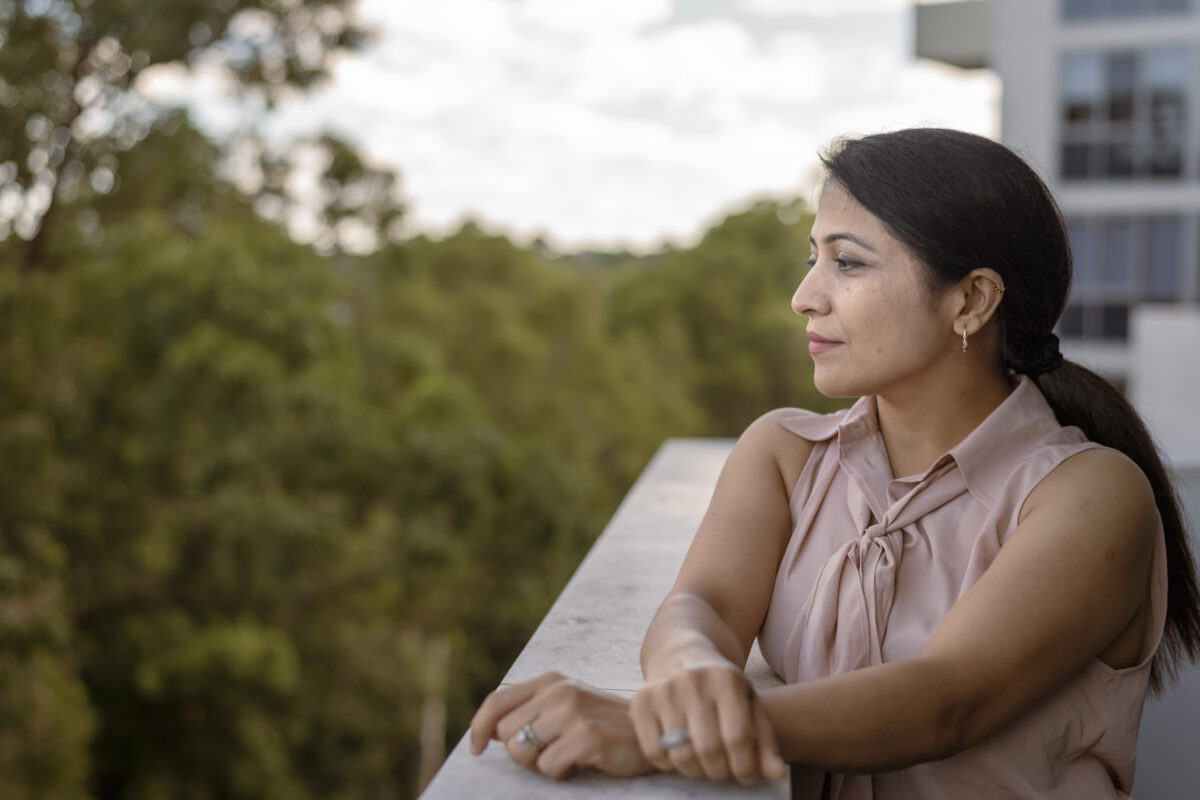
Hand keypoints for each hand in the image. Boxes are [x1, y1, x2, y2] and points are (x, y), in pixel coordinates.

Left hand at [469, 671, 654, 779]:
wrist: (650, 730)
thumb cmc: (601, 724)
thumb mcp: (565, 705)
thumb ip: (529, 710)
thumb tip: (485, 732)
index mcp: (550, 680)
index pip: (496, 701)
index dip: (478, 727)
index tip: (477, 749)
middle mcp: (559, 690)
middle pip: (505, 733)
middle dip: (520, 752)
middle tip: (550, 752)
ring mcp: (573, 711)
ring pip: (522, 752)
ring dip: (541, 764)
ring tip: (567, 755)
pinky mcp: (586, 735)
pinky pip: (549, 766)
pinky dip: (562, 772)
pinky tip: (583, 761)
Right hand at [630, 662, 787, 784]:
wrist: (680, 653)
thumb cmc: (721, 686)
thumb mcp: (748, 703)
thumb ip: (765, 740)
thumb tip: (777, 774)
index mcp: (726, 678)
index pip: (738, 737)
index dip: (745, 765)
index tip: (746, 775)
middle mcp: (692, 680)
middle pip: (709, 749)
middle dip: (721, 771)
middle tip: (724, 770)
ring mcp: (663, 689)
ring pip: (681, 755)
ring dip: (696, 771)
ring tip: (704, 764)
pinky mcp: (640, 701)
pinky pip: (654, 751)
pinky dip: (668, 764)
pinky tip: (679, 754)